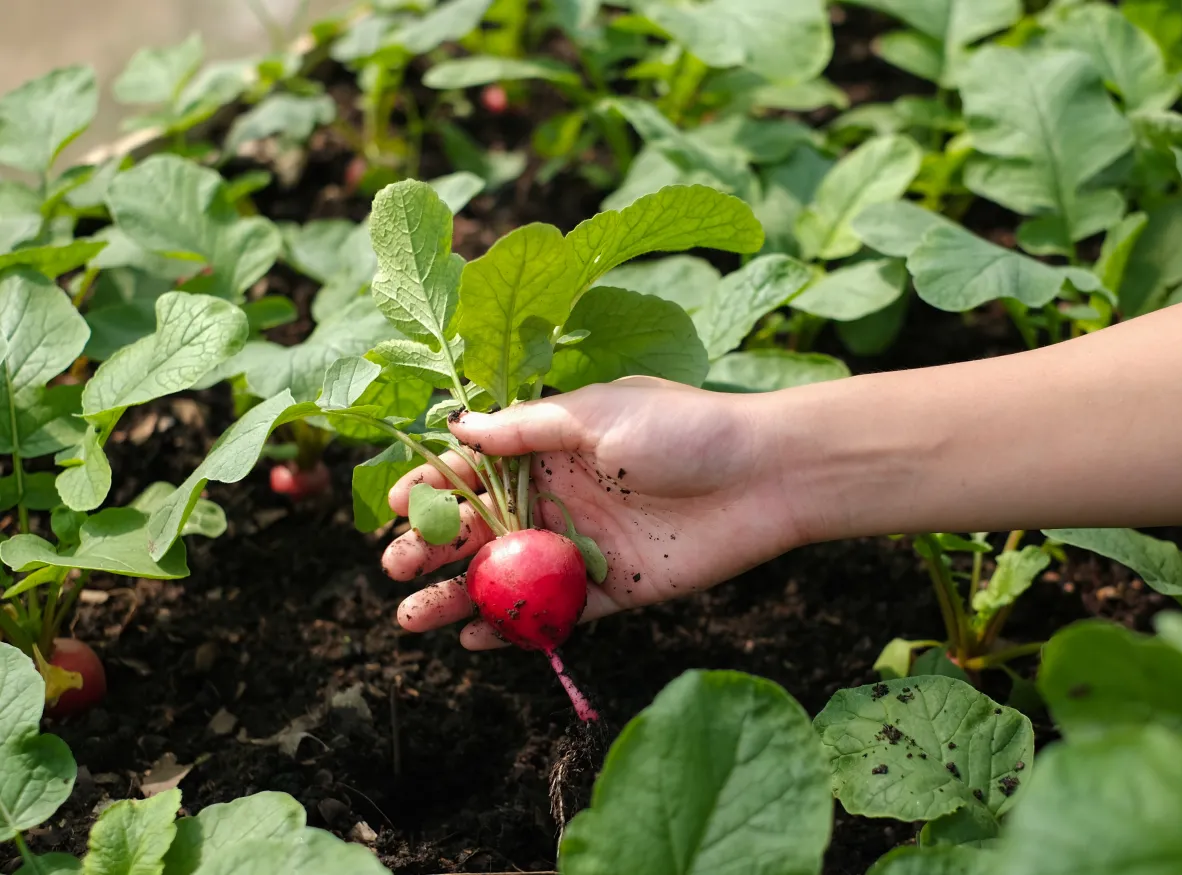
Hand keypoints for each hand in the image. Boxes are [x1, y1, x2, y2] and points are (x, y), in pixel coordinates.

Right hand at [380, 378, 802, 648]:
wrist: (766, 475)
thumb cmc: (685, 429)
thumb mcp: (597, 414)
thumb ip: (527, 430)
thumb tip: (457, 427)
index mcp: (555, 447)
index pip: (479, 468)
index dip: (433, 487)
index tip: (391, 508)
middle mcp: (564, 496)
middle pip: (484, 528)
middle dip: (433, 548)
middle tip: (395, 570)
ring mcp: (587, 545)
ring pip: (510, 576)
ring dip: (461, 597)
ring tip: (412, 619)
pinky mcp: (616, 588)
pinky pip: (558, 614)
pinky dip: (518, 627)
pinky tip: (478, 639)